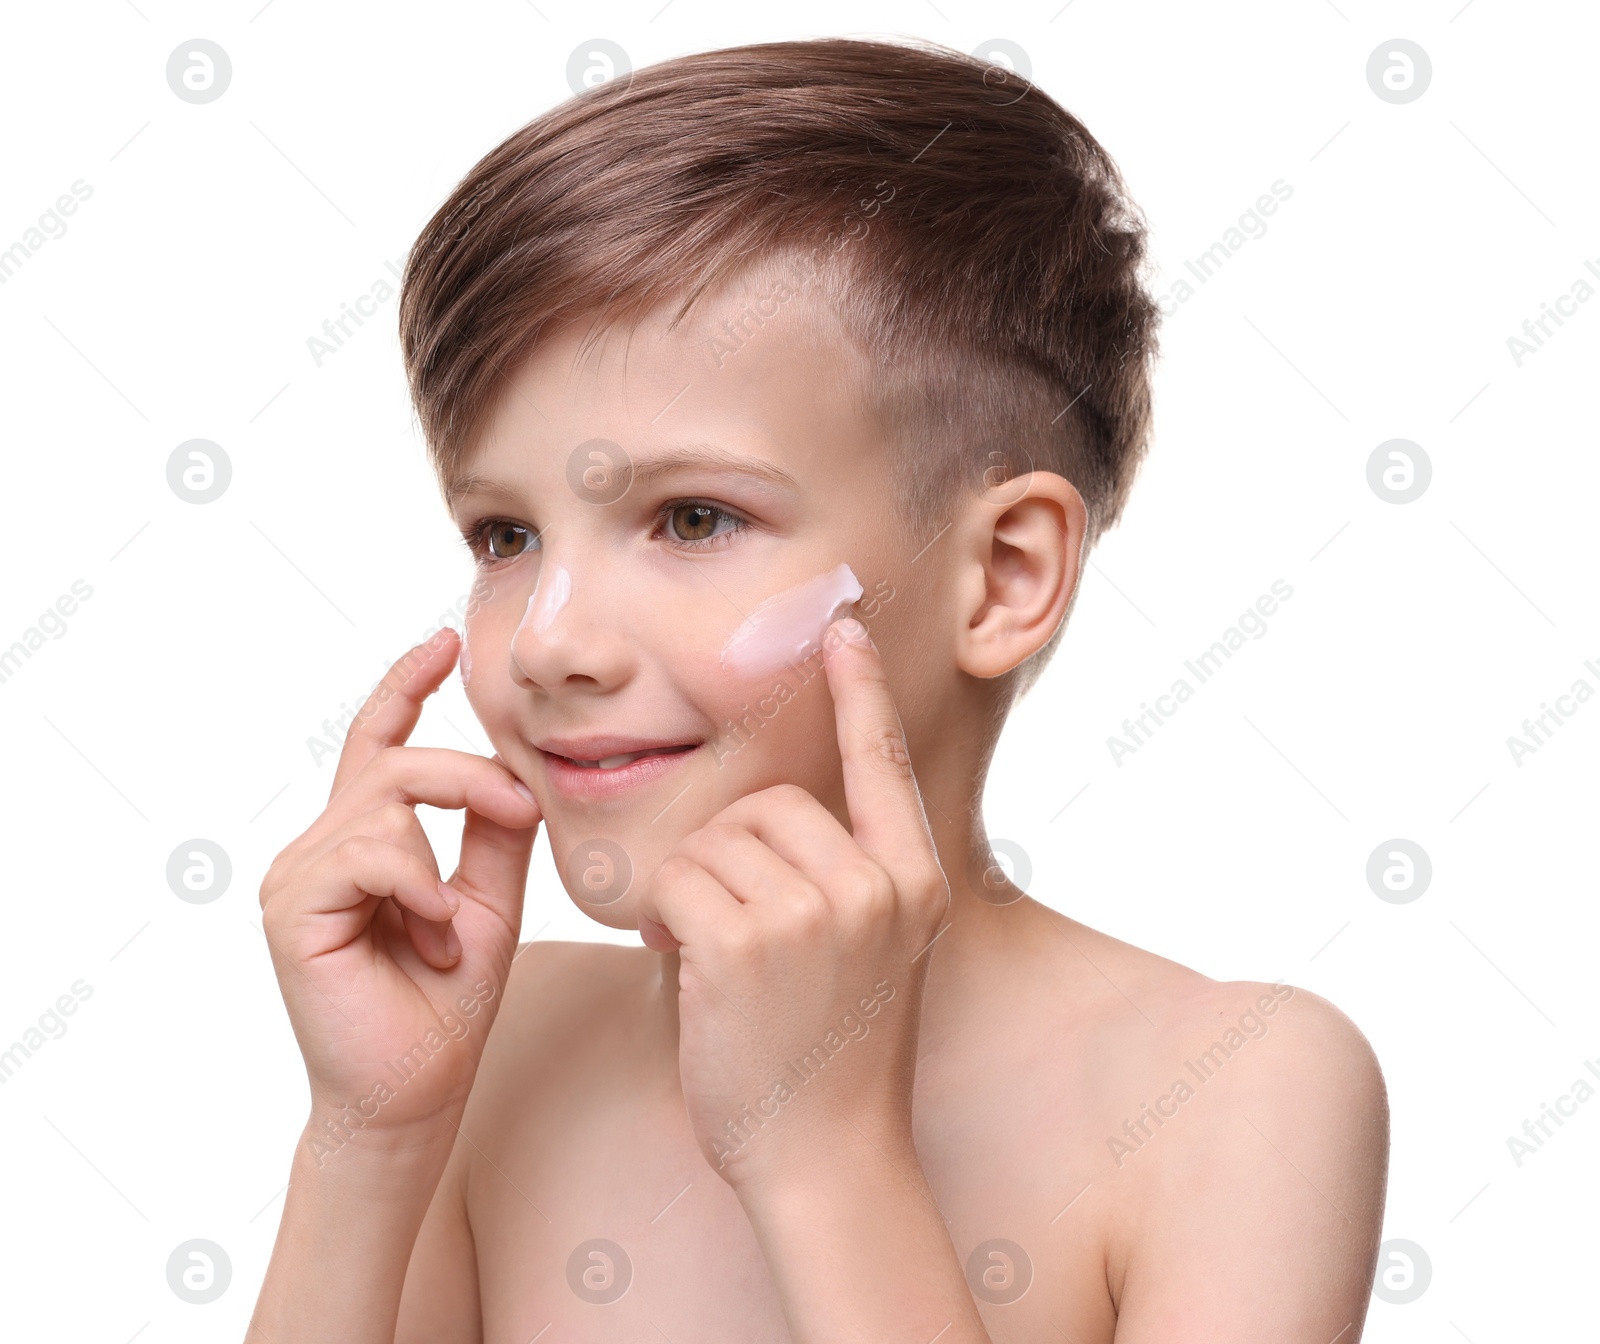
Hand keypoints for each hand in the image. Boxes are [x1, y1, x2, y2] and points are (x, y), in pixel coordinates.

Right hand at [257, 628, 542, 1147]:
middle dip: (467, 774)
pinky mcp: (292, 907)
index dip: (406, 685)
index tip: (444, 643)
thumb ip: (494, 833)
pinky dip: (417, 886)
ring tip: (450, 929)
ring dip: (441, 860)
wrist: (415, 1090)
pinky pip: (371, 852)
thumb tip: (516, 770)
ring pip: (385, 801)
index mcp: (365, 839)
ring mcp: (299, 873)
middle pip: (395, 759)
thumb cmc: (447, 1003)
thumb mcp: (489, 899)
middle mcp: (321, 846)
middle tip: (520, 809)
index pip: (378, 741)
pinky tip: (430, 934)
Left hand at [634, 617, 949, 1193]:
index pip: (883, 761)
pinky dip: (667, 917)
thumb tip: (769, 807)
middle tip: (739, 935)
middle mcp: (877, 883)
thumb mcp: (873, 951)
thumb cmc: (834, 1055)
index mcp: (914, 879)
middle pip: (766, 802)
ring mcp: (819, 909)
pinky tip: (695, 970)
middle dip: (731, 856)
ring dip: (696, 892)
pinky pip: (677, 878)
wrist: (827, 1159)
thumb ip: (843, 873)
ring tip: (725, 964)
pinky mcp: (749, 939)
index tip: (844, 626)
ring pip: (714, 840)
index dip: (861, 690)